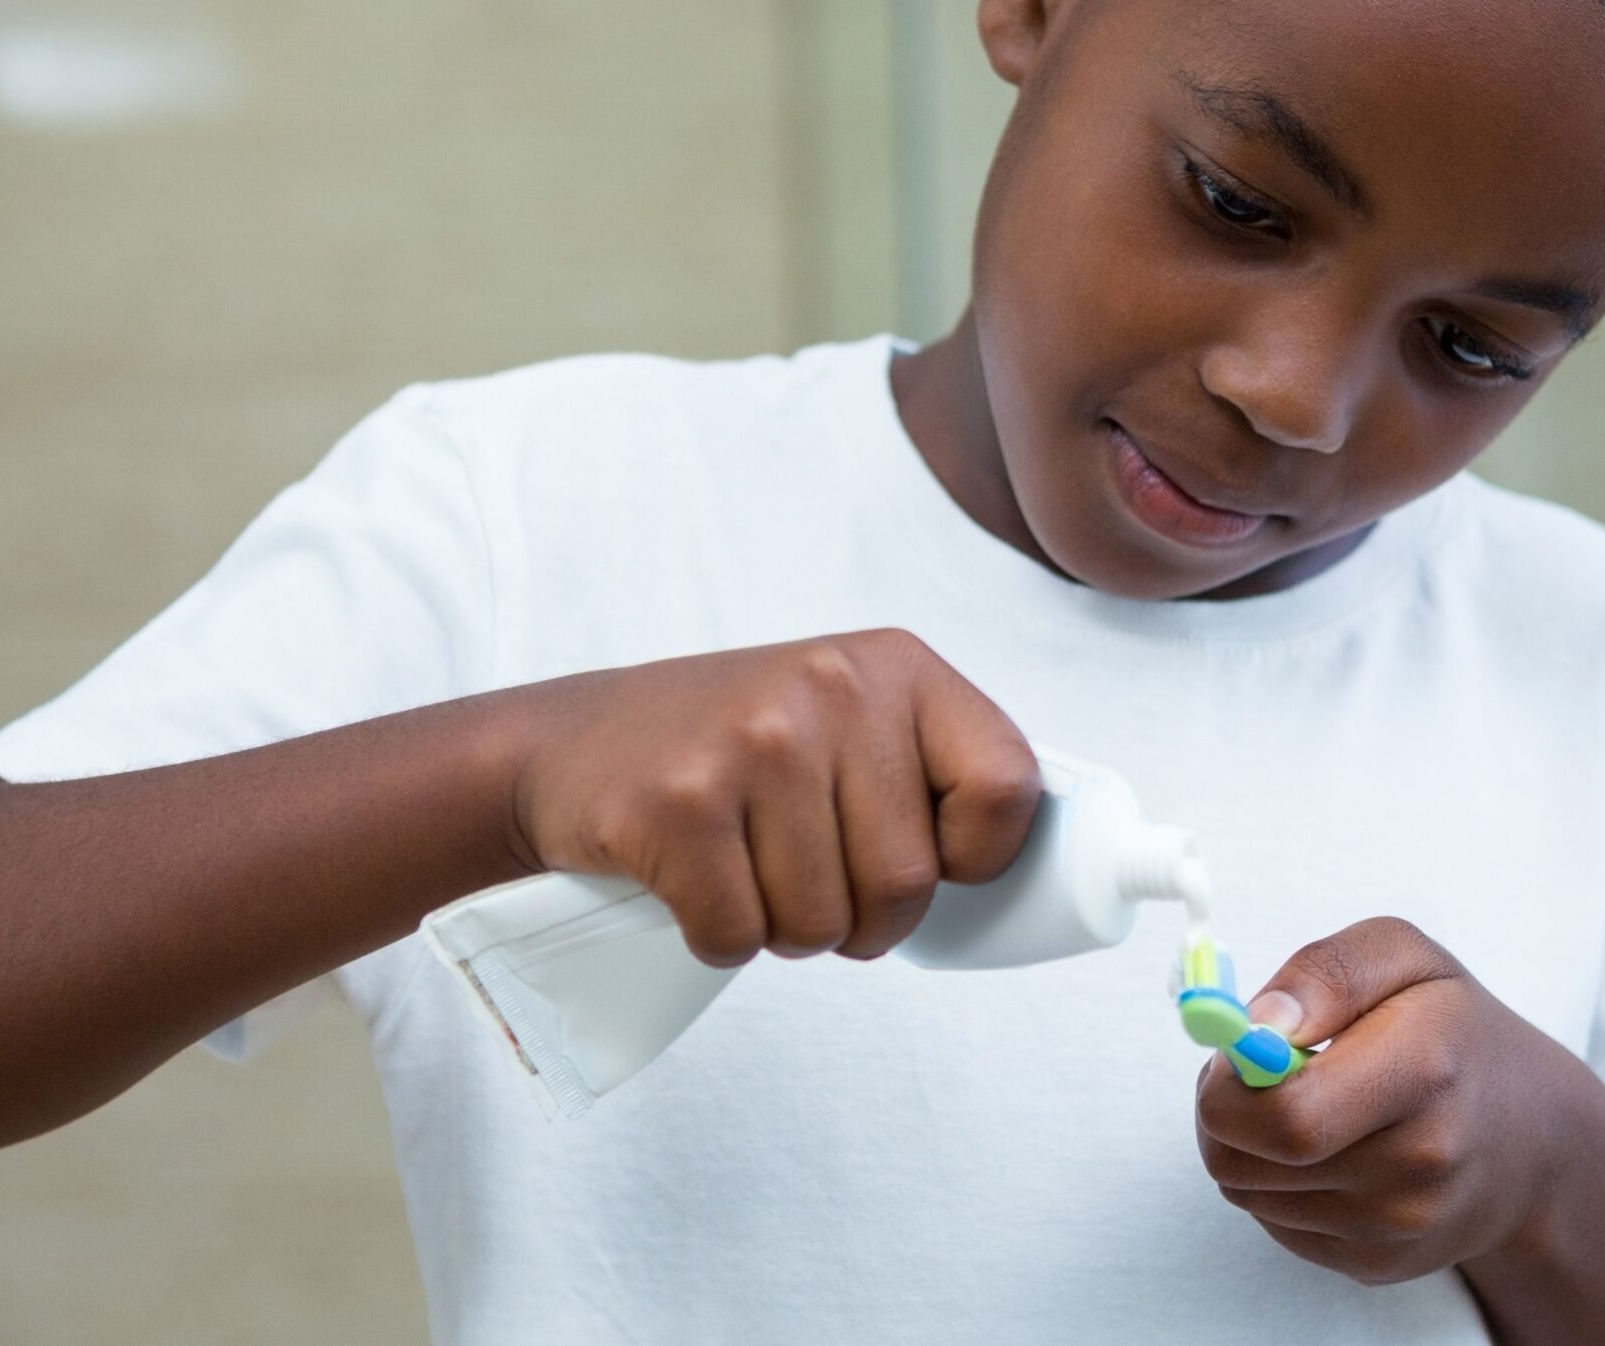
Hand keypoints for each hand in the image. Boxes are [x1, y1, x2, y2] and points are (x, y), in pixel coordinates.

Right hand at [497, 630, 1043, 967]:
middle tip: (807, 880)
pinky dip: (717, 937)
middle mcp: (831, 690)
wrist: (565, 743)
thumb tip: (1040, 868)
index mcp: (895, 667)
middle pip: (907, 884)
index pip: (1008, 786)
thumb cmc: (727, 749)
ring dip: (785, 930)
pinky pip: (739, 935)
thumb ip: (924, 772)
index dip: (979, 856)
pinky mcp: (678, 805)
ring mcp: (752, 743)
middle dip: (863, 920)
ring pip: (823, 924)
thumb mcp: (841, 719)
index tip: (936, 863)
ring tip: (745, 870)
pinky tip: (690, 881)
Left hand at [1194, 917, 1596, 1284]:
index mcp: (1423, 1068)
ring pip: (1249, 1195)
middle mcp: (1419, 1161)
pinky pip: (1277, 1226)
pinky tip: (1323, 1152)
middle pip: (1247, 1164)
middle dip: (1221, 1115)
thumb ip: (1326, 972)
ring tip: (1300, 1107)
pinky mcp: (1381, 1263)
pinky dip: (1277, 1187)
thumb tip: (1257, 1025)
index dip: (1227, 1085)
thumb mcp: (1404, 957)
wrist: (1533, 1139)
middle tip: (1250, 1075)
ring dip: (1247, 1149)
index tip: (1237, 1051)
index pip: (1284, 1115)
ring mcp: (1402, 1225)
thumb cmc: (1454, 1031)